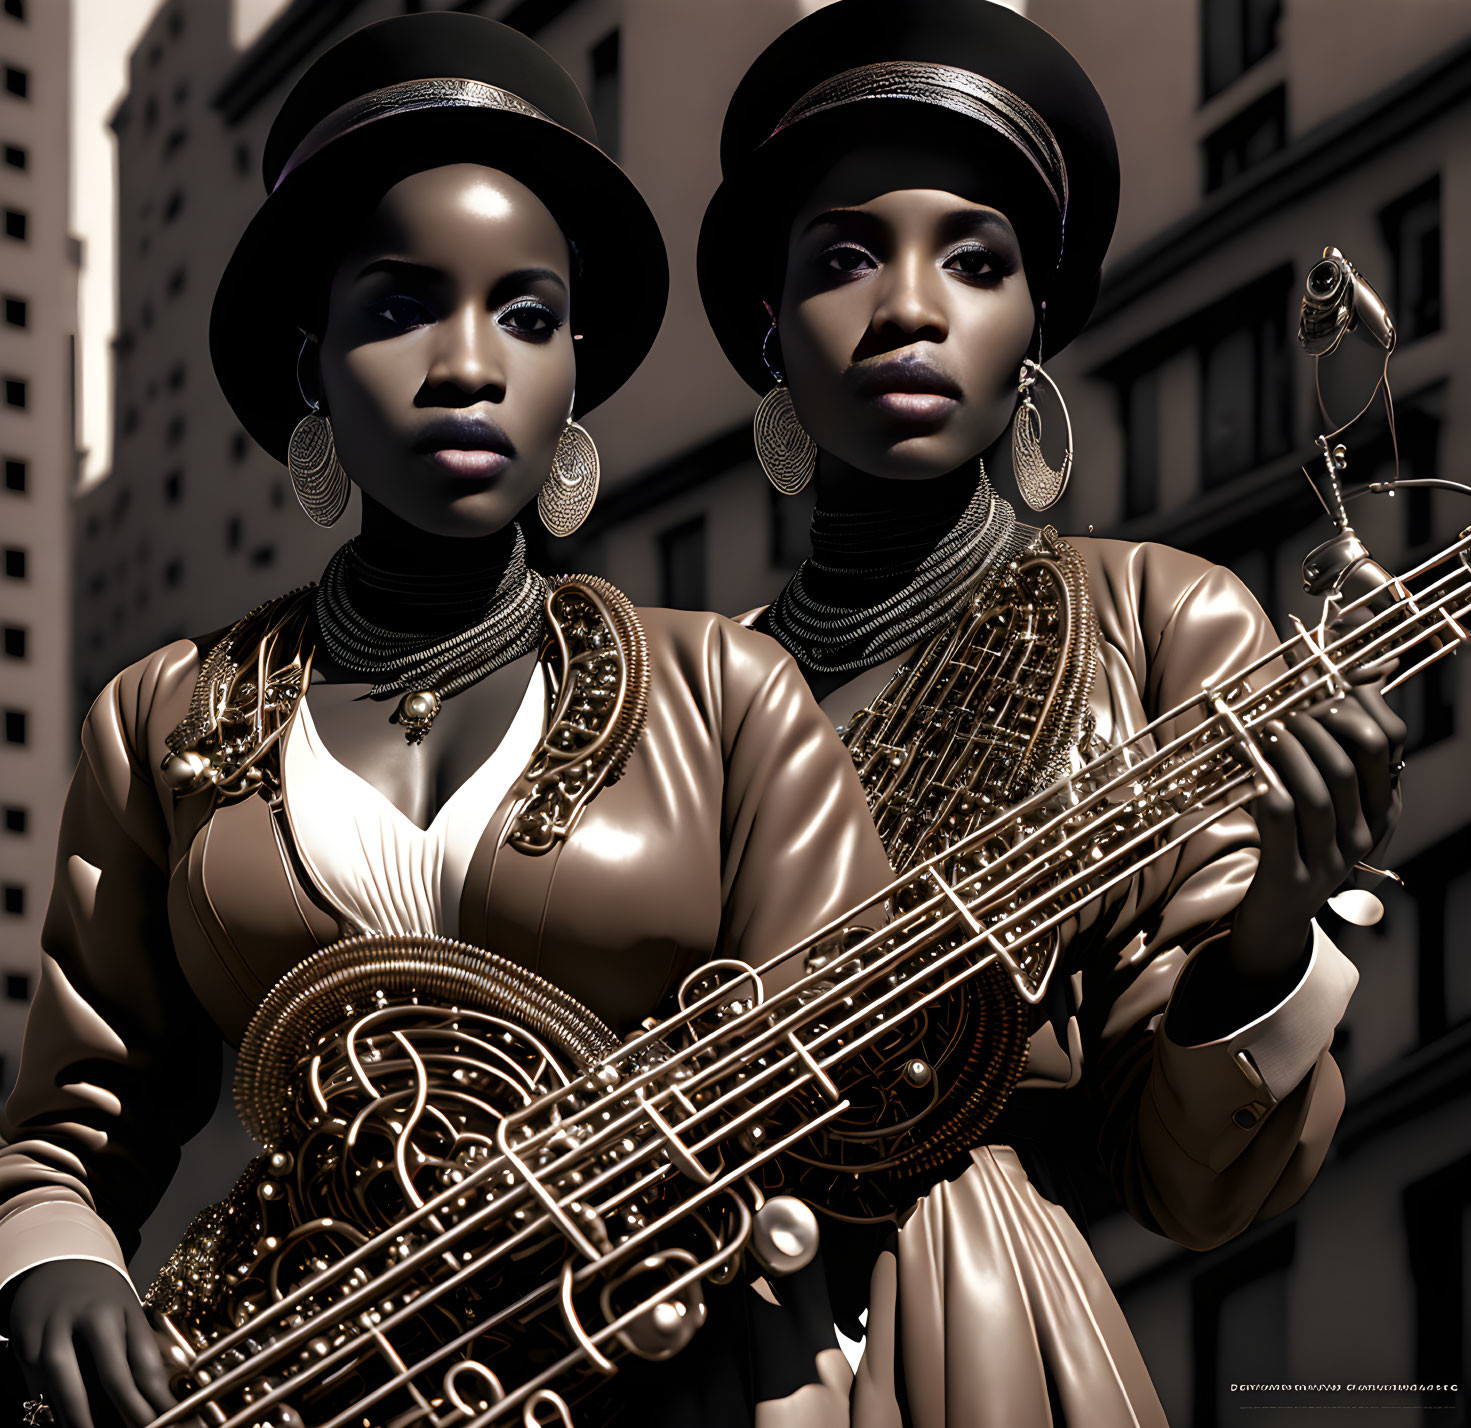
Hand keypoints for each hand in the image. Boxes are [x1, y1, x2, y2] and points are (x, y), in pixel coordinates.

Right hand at [2, 1260, 186, 1427]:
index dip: (155, 1395)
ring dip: (78, 1415)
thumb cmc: (99, 1294)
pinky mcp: (25, 1342)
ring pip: (65, 1381)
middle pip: (110, 1372)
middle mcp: (90, 1316)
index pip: (144, 1359)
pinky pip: (37, 1383)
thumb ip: (137, 1349)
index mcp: (123, 1308)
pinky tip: (63, 1417)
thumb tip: (154, 1395)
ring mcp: (54, 1329)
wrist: (57, 1262)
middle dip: (126, 1408)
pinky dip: (49, 1404)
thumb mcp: (127, 1310)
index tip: (165, 1417)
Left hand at [1229, 669, 1405, 980]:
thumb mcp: (1326, 800)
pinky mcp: (1291, 876)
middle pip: (1352, 766)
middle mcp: (1364, 833)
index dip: (1357, 704)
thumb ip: (1334, 750)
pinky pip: (1281, 824)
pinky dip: (1267, 790)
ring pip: (1317, 794)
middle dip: (1318, 728)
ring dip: (1290, 755)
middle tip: (1287, 713)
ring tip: (1267, 731)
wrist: (1279, 918)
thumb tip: (1345, 677)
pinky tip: (1253, 771)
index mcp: (1381, 807)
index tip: (1326, 683)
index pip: (1388, 743)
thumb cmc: (1299, 842)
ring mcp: (1330, 858)